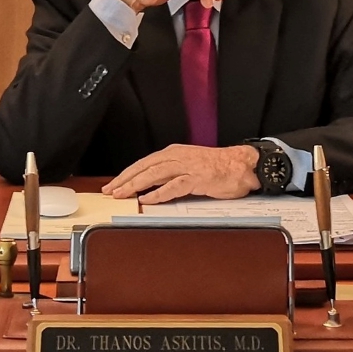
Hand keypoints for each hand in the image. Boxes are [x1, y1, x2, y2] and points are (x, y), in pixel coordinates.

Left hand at [101, 144, 260, 203]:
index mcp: (174, 152)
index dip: (127, 173)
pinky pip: (173, 186)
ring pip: (154, 173)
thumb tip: (151, 186)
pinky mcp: (197, 178)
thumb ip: (171, 174)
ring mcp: (187, 166)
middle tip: (110, 190)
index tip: (114, 184)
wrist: (242, 164)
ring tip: (122, 194)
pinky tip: (148, 199)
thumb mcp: (189, 166)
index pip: (144, 162)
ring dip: (136, 184)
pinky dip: (159, 193)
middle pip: (144, 166)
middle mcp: (178, 156)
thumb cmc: (219, 167)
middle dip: (125, 179)